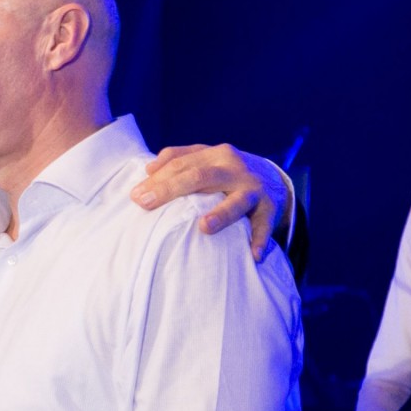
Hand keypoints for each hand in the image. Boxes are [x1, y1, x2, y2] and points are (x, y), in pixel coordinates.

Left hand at [131, 143, 289, 260]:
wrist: (275, 180)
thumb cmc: (229, 172)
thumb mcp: (208, 159)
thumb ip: (180, 159)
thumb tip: (148, 169)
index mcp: (216, 155)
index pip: (182, 164)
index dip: (158, 178)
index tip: (136, 195)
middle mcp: (234, 168)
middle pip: (200, 177)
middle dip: (170, 190)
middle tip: (145, 204)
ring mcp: (254, 189)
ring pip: (237, 201)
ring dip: (222, 214)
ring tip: (205, 227)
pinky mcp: (270, 209)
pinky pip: (264, 226)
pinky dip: (260, 240)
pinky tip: (253, 255)